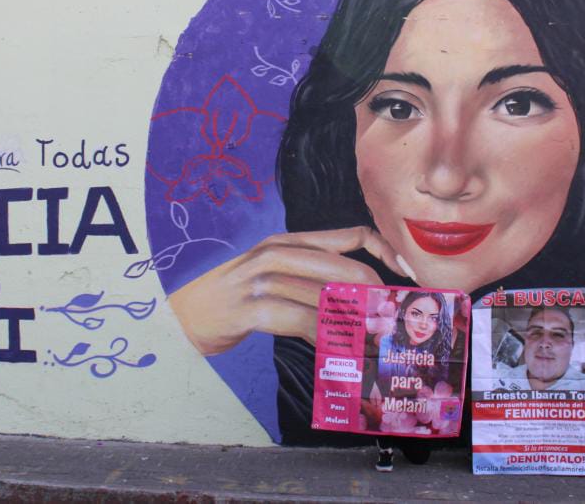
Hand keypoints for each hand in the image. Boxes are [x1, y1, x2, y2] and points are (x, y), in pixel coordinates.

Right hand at [168, 226, 403, 355]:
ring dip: (355, 322)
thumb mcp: (270, 276)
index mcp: (286, 241)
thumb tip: (359, 299)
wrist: (177, 316)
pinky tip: (337, 351)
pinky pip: (301, 321)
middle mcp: (275, 253)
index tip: (407, 274)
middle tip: (394, 320)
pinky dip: (326, 337)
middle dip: (376, 296)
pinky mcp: (250, 308)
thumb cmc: (230, 300)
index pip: (350, 234)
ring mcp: (260, 279)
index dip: (386, 250)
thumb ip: (309, 278)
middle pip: (343, 266)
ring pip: (325, 295)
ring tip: (375, 341)